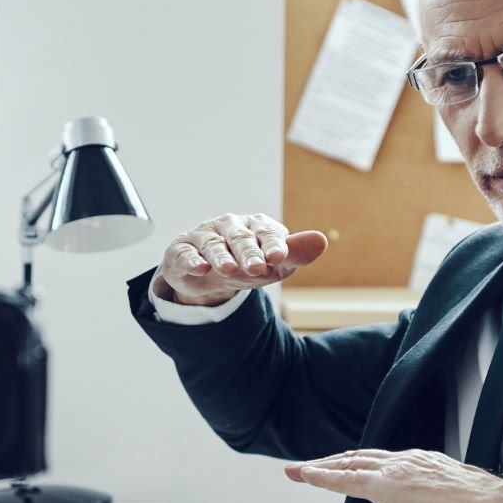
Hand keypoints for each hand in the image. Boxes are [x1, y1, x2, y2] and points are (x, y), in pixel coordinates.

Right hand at [153, 212, 328, 306]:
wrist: (209, 276)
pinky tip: (200, 268)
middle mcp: (229, 226)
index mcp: (255, 226)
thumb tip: (321, 240)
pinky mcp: (181, 250)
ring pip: (213, 244)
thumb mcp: (274, 265)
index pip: (267, 232)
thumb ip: (295, 253)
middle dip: (248, 252)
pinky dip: (192, 260)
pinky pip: (185, 253)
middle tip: (257, 268)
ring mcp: (204, 236)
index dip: (272, 244)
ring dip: (221, 257)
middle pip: (240, 237)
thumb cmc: (247, 265)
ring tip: (229, 270)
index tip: (279, 256)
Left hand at [285, 449, 502, 502]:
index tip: (346, 467)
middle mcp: (407, 460)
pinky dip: (322, 477)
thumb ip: (447, 501)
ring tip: (299, 471)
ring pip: (348, 464)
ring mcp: (395, 471)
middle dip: (332, 462)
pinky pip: (346, 480)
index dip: (360, 463)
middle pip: (360, 457)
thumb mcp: (461, 501)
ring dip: (321, 467)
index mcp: (425, 463)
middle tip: (309, 466)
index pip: (384, 461)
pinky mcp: (387, 487)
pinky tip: (306, 476)